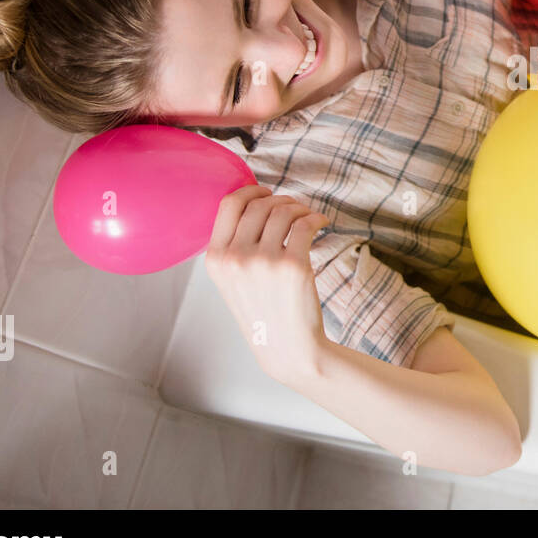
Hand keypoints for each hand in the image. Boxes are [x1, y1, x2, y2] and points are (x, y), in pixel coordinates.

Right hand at [205, 184, 330, 384]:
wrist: (286, 347)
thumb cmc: (263, 311)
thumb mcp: (231, 281)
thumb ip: (234, 245)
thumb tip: (253, 204)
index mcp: (216, 259)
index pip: (228, 204)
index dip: (250, 191)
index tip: (266, 193)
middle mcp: (236, 258)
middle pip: (258, 204)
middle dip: (280, 200)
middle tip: (294, 209)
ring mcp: (264, 261)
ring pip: (283, 210)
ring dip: (300, 207)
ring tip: (308, 217)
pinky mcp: (294, 265)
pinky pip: (305, 223)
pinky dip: (316, 217)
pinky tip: (321, 223)